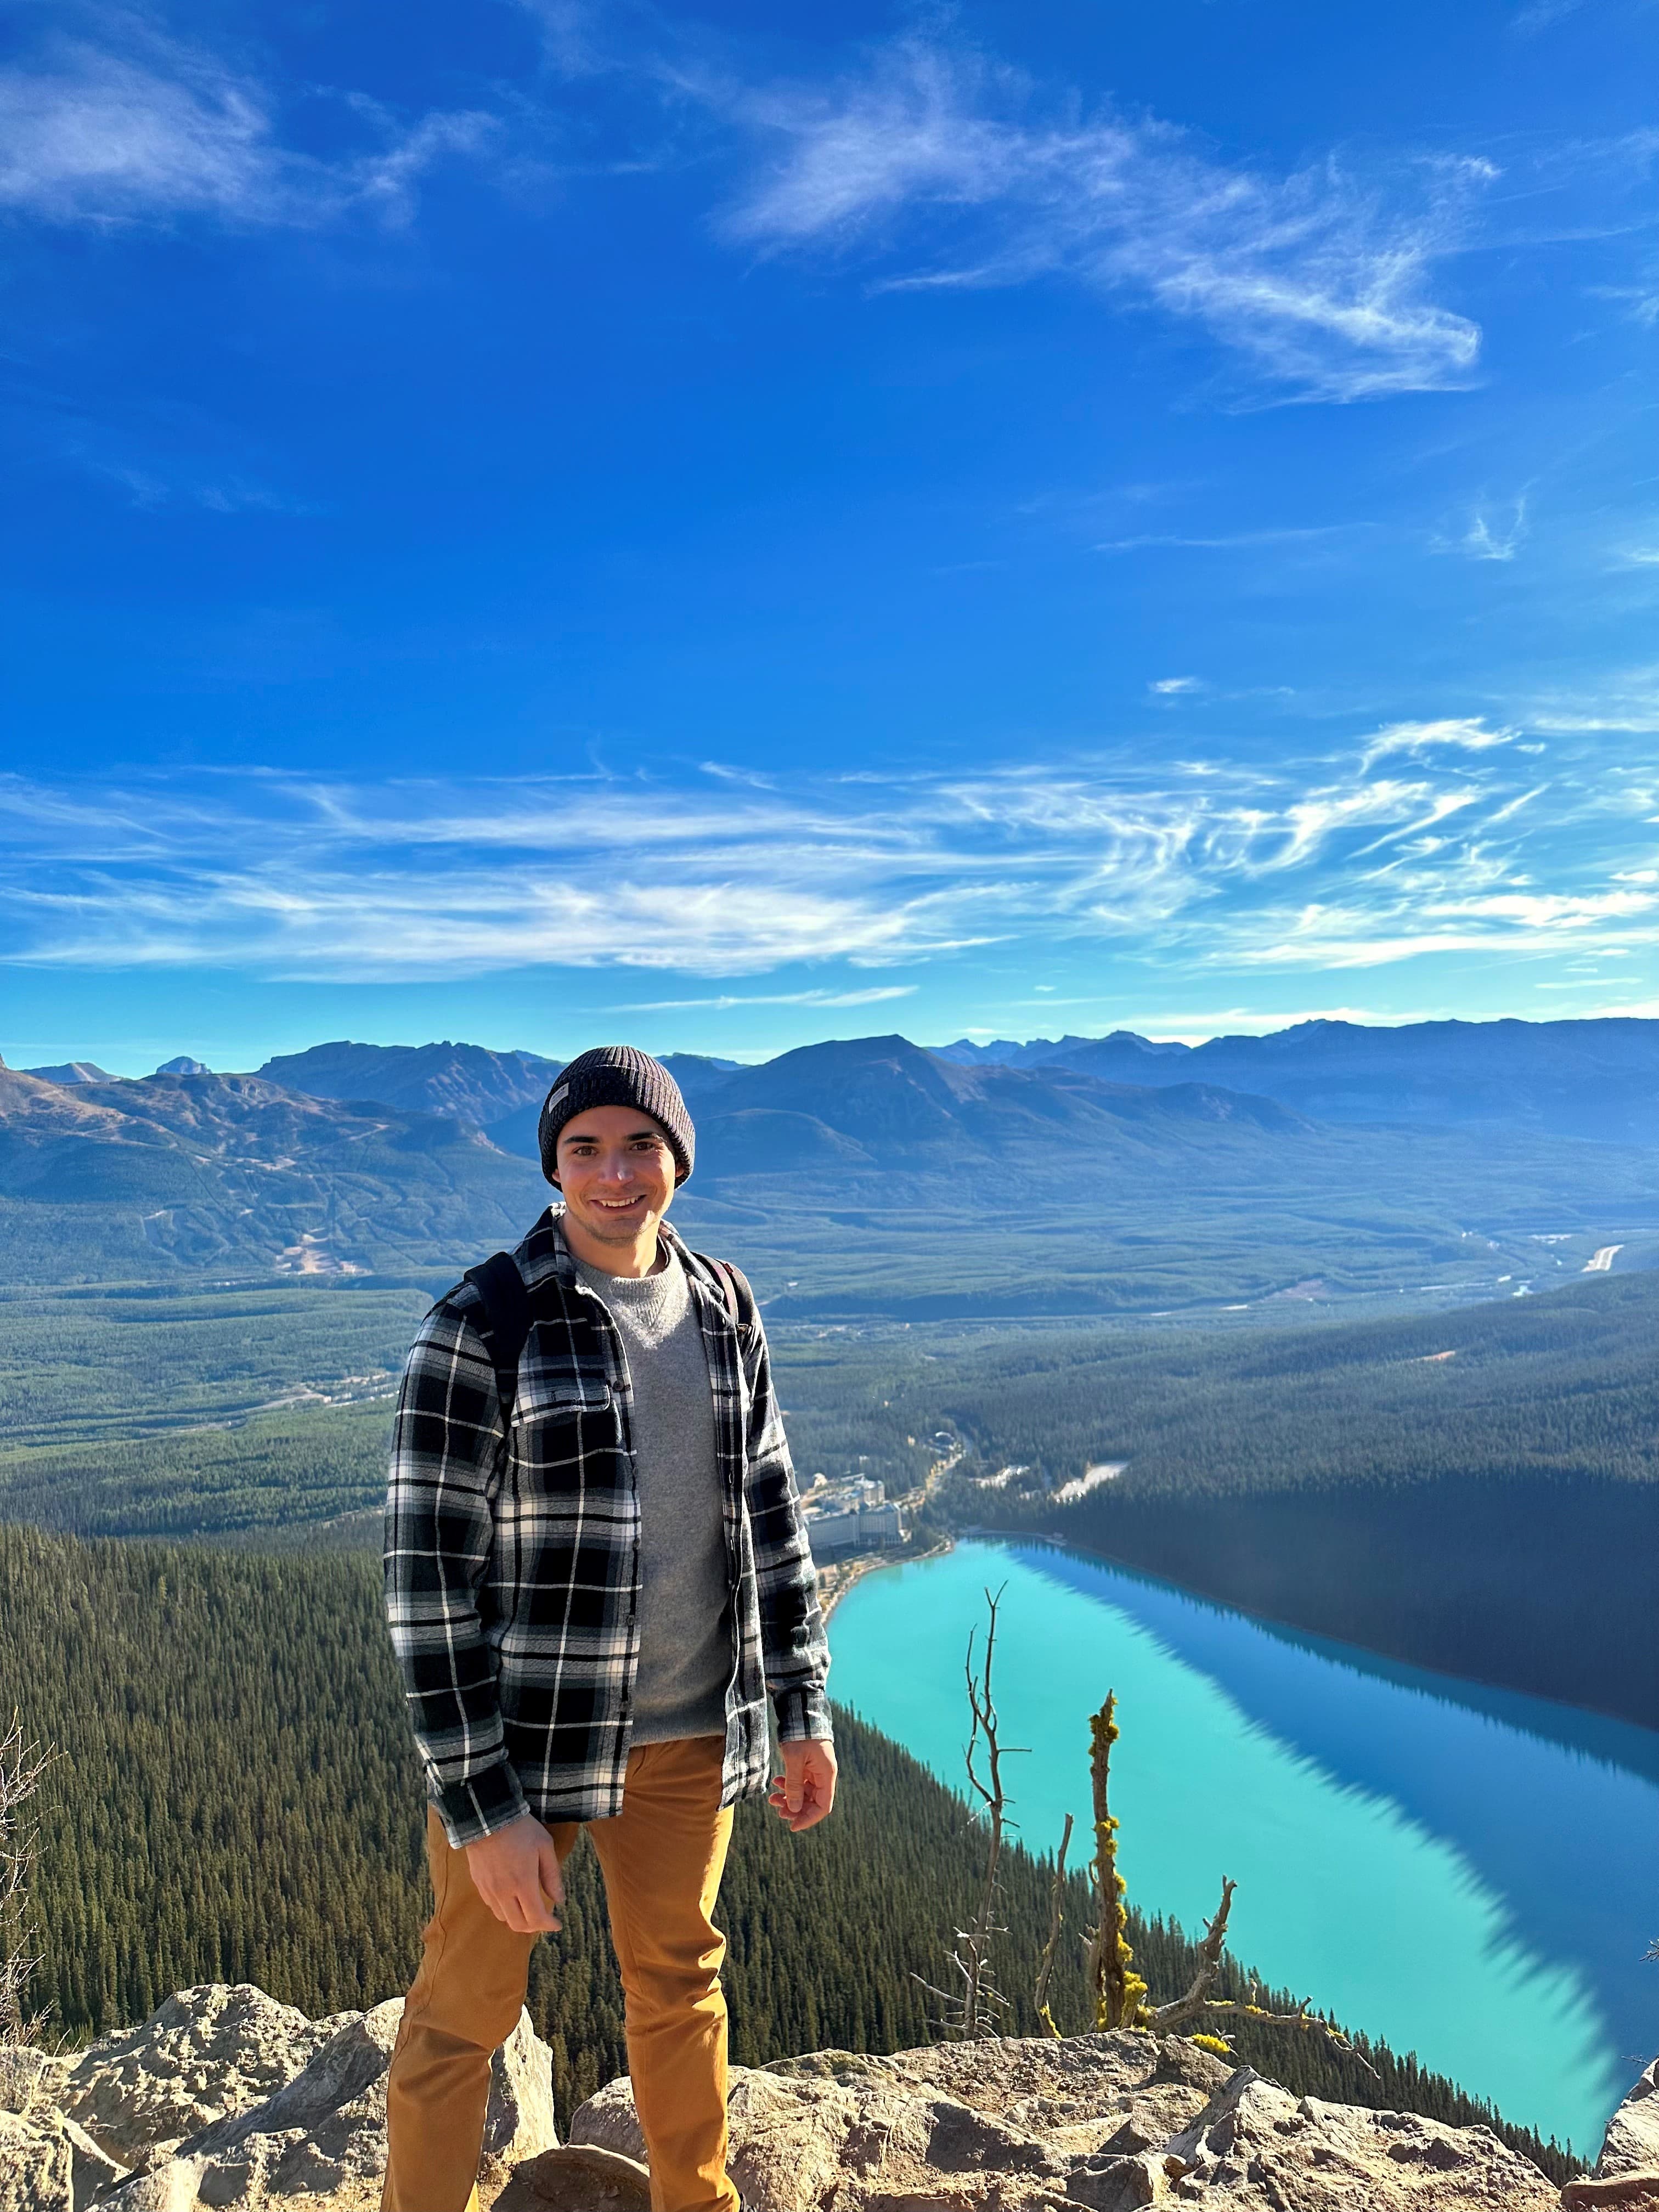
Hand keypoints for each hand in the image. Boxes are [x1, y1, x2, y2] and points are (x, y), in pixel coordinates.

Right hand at [464, 1814, 564, 1933]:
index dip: (548, 1925)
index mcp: (523, 1883)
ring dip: (518, 1919)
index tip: (557, 1924)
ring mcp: (489, 1890)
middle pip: (518, 1925)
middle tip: (544, 1919)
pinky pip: (492, 1906)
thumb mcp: (544, 1846)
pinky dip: (505, 1909)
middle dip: (534, 1927)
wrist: (488, 1817)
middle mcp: (504, 1892)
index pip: (536, 1918)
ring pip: (504, 1918)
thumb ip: (552, 1875)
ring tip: (529, 1909)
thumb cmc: (521, 1829)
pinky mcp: (479, 1884)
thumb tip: (560, 1900)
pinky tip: (512, 1898)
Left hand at [768, 1737, 837, 1832]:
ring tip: (772, 1798)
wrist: (800, 1713)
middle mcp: (824, 1775)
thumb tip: (794, 1809)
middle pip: (812, 1802)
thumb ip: (794, 1785)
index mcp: (827, 1775)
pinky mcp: (807, 1766)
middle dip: (795, 1808)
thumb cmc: (800, 1735)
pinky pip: (799, 1783)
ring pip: (804, 1793)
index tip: (792, 1826)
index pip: (823, 1807)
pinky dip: (788, 1785)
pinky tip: (776, 1782)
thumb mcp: (794, 1760)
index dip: (808, 1819)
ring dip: (789, 1798)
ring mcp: (815, 1771)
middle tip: (777, 1809)